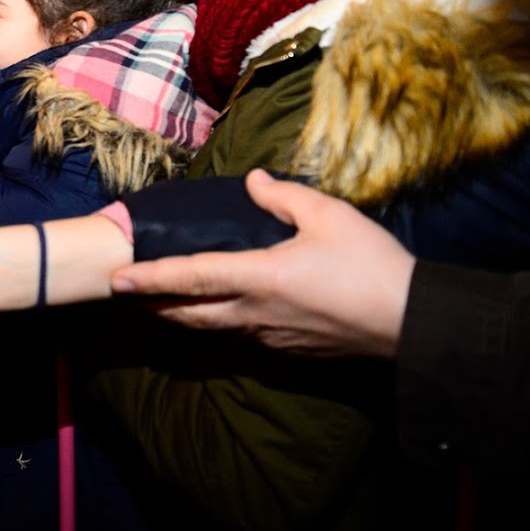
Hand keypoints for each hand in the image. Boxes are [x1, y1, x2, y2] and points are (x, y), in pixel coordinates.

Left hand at [110, 170, 412, 357]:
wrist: (413, 325)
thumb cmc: (371, 267)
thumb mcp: (329, 216)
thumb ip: (283, 197)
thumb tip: (251, 180)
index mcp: (258, 277)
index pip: (189, 276)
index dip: (149, 277)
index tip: (116, 279)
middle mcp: (253, 312)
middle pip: (188, 312)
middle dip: (153, 303)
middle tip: (126, 293)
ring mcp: (270, 336)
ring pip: (212, 328)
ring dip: (181, 315)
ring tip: (161, 302)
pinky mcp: (289, 351)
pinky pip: (241, 335)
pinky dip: (218, 323)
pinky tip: (220, 312)